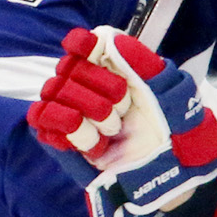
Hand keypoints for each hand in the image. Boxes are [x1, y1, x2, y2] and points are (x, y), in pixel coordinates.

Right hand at [29, 28, 216, 216]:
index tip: (91, 49)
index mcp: (113, 69)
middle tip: (122, 110)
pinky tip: (91, 142)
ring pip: (54, 91)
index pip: (82, 44)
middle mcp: (87, 86)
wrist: (170, 177)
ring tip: (111, 132)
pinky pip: (42, 118)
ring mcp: (71, 111)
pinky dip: (64, 127)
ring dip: (86, 111)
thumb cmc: (174, 133)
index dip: (82, 44)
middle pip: (68, 67)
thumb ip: (146, 65)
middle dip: (97, 87)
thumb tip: (114, 39)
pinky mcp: (60, 138)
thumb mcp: (174, 95)